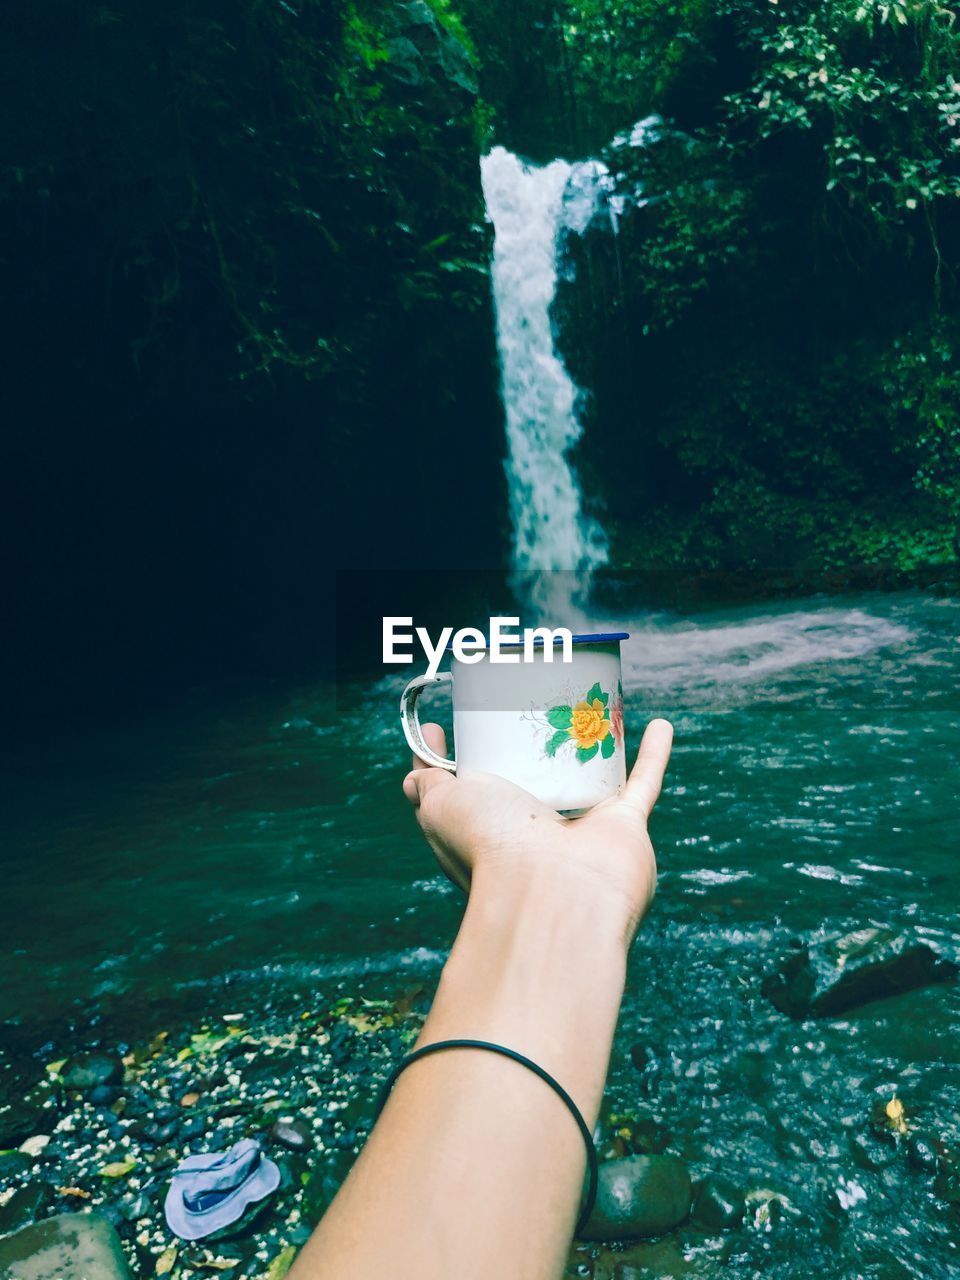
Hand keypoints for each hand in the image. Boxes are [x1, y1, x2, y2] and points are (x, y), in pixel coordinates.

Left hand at [403, 718, 672, 946]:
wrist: (551, 892)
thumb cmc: (489, 849)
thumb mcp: (439, 808)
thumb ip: (426, 783)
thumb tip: (416, 760)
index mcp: (491, 832)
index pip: (474, 795)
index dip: (460, 760)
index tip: (447, 725)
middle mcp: (537, 837)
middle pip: (535, 784)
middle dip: (532, 749)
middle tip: (527, 705)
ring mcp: (584, 832)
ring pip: (593, 781)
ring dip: (598, 749)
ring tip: (592, 708)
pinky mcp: (625, 829)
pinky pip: (643, 783)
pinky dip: (654, 755)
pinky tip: (660, 726)